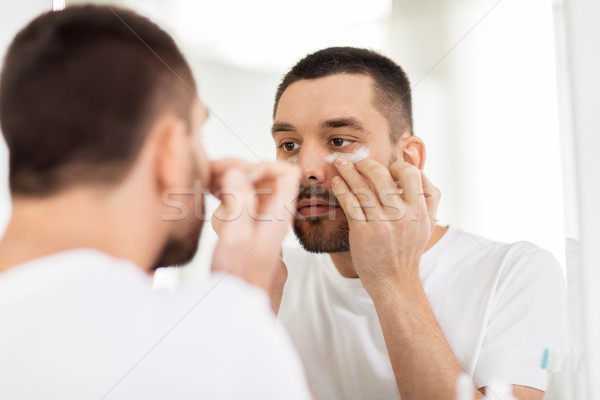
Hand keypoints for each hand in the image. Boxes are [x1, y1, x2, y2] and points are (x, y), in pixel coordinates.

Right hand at [209, 159, 299, 292]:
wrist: (235, 314)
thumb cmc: (237, 280)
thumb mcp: (235, 237)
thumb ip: (238, 201)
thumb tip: (238, 170)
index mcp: (277, 217)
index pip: (287, 174)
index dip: (262, 165)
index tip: (237, 172)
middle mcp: (273, 220)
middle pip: (263, 181)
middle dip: (237, 173)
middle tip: (210, 173)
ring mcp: (262, 228)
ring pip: (249, 193)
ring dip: (228, 187)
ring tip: (206, 188)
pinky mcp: (249, 236)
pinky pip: (241, 209)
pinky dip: (226, 202)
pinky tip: (211, 205)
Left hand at [331, 157, 439, 290]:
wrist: (394, 280)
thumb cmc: (408, 249)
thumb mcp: (427, 224)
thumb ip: (430, 198)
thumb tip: (421, 172)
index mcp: (418, 210)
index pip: (410, 174)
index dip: (397, 166)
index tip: (387, 167)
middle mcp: (401, 215)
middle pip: (382, 176)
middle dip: (366, 163)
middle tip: (357, 160)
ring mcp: (381, 224)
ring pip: (362, 187)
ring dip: (348, 171)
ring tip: (340, 163)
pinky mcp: (363, 232)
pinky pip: (350, 203)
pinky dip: (342, 189)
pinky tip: (337, 183)